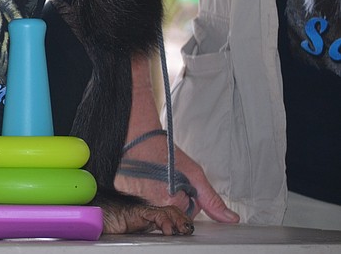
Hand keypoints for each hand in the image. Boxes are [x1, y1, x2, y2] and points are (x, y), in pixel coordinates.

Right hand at [117, 136, 239, 223]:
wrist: (138, 137)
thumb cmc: (163, 151)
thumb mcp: (194, 174)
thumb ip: (211, 199)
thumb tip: (230, 218)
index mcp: (173, 203)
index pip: (188, 213)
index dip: (187, 197)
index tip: (179, 183)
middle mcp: (154, 205)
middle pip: (171, 212)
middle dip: (172, 198)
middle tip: (166, 179)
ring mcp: (138, 201)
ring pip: (156, 207)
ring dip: (156, 195)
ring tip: (154, 177)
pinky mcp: (125, 196)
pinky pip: (140, 201)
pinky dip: (142, 192)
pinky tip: (143, 179)